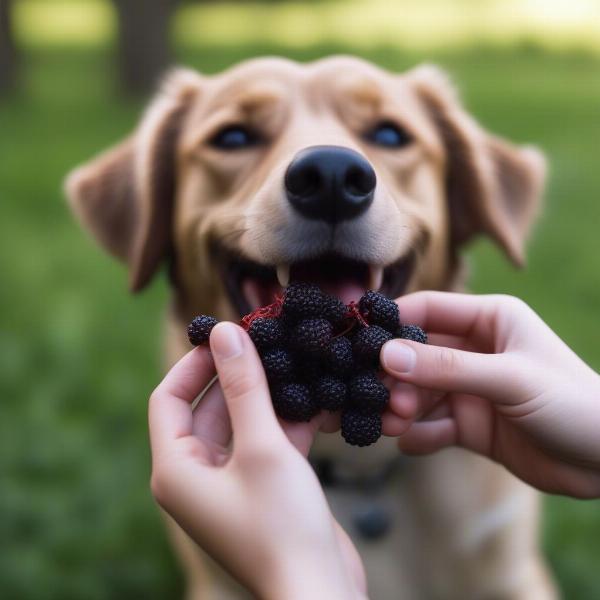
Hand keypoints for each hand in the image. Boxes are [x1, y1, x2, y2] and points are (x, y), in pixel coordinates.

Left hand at [149, 322, 365, 599]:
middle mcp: (194, 477)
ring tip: (291, 366)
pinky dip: (282, 425)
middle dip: (236, 377)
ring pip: (240, 425)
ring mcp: (227, 484)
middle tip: (265, 343)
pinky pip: (262, 444)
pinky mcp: (258, 490)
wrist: (318, 590)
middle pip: (207, 409)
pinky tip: (311, 405)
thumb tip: (224, 331)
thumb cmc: (283, 523)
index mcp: (175, 469)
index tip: (225, 335)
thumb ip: (243, 386)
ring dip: (265, 399)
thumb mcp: (262, 445)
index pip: (169, 398)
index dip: (194, 363)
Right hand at [380, 291, 599, 498]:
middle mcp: (475, 350)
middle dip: (394, 377)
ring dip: (402, 408)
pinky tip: (409, 442)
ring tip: (391, 424)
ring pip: (420, 393)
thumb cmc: (572, 403)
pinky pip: (433, 425)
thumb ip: (448, 369)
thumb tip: (387, 355)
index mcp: (489, 321)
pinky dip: (418, 434)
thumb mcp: (510, 379)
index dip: (392, 323)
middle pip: (416, 356)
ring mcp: (471, 389)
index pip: (428, 311)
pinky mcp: (471, 424)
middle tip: (379, 398)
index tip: (358, 341)